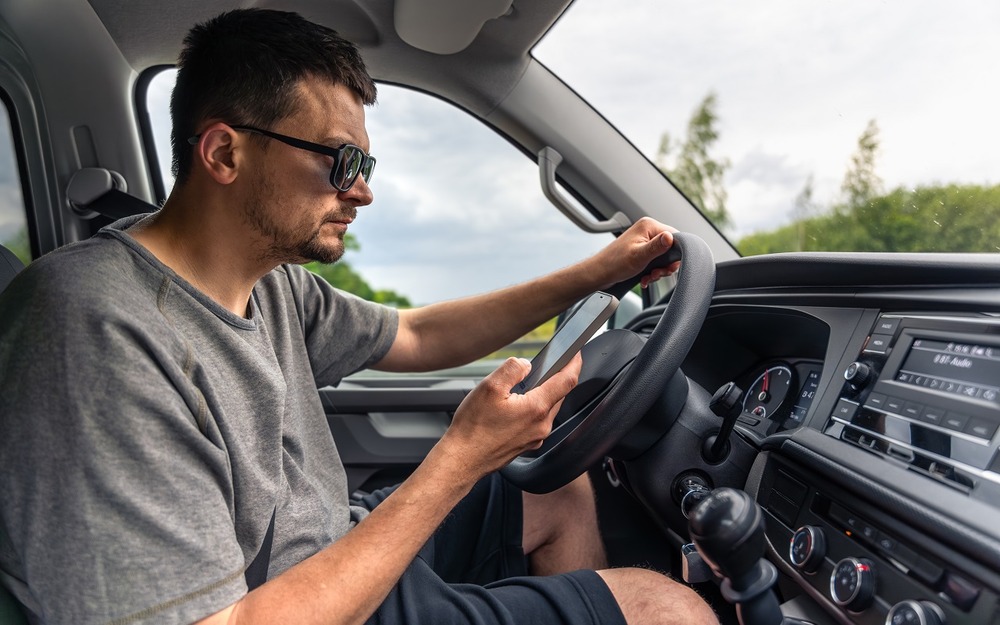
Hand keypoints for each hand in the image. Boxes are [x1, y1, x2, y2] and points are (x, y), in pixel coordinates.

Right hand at [440, 354, 581, 478]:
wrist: (462, 459)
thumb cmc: (473, 428)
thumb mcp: (489, 387)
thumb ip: (512, 370)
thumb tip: (526, 364)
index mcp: (536, 408)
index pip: (567, 381)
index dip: (574, 363)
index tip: (576, 352)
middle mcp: (541, 425)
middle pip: (559, 394)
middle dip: (555, 377)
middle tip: (545, 363)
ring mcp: (535, 437)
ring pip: (548, 408)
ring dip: (542, 393)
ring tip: (523, 385)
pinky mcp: (527, 443)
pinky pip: (537, 420)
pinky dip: (533, 408)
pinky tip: (515, 405)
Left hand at [592, 217, 679, 288]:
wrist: (599, 273)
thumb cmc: (615, 264)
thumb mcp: (639, 256)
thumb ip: (657, 247)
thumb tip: (671, 237)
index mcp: (648, 226)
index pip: (676, 236)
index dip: (676, 254)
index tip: (669, 267)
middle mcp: (647, 231)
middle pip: (670, 248)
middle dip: (666, 265)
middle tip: (656, 274)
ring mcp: (644, 240)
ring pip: (664, 257)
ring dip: (659, 270)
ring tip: (649, 277)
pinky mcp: (642, 250)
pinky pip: (655, 261)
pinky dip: (653, 271)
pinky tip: (645, 278)